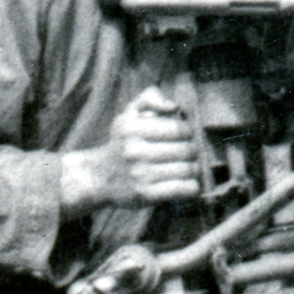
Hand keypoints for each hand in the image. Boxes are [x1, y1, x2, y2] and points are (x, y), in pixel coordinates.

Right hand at [60, 86, 200, 215]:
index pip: (179, 128)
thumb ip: (149, 98)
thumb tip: (173, 106)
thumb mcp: (129, 114)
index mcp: (132, 128)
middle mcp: (134, 150)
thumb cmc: (123, 142)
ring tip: (189, 167)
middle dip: (193, 151)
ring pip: (187, 169)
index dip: (188, 131)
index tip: (185, 136)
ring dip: (194, 168)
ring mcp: (140, 174)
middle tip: (189, 153)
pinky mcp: (146, 194)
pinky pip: (183, 189)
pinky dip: (191, 186)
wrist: (99, 177)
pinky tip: (187, 183)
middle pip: (186, 149)